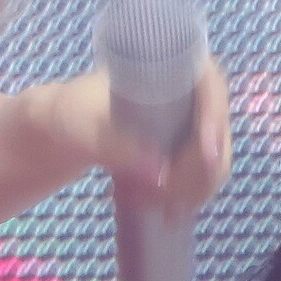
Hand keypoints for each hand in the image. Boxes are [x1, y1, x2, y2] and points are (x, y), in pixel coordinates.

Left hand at [46, 60, 232, 214]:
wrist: (62, 131)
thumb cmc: (71, 115)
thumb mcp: (86, 129)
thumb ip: (117, 146)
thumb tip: (160, 172)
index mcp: (167, 70)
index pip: (211, 84)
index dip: (216, 117)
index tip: (207, 152)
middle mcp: (187, 95)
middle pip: (218, 130)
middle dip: (202, 168)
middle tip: (171, 195)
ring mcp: (189, 126)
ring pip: (213, 160)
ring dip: (195, 189)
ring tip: (159, 206)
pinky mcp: (182, 153)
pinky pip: (200, 177)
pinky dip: (187, 196)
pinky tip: (162, 210)